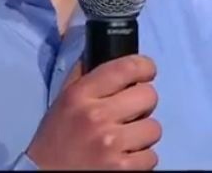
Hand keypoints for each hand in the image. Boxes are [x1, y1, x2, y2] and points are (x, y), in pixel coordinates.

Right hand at [26, 55, 161, 169]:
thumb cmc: (56, 138)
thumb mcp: (64, 101)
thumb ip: (85, 76)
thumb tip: (104, 50)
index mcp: (80, 95)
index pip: (127, 67)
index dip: (145, 67)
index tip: (147, 72)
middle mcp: (96, 117)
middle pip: (149, 96)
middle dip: (143, 105)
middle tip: (130, 114)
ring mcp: (111, 144)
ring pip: (154, 128)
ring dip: (143, 135)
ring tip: (125, 140)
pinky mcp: (122, 169)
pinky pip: (152, 157)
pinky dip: (141, 160)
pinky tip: (124, 158)